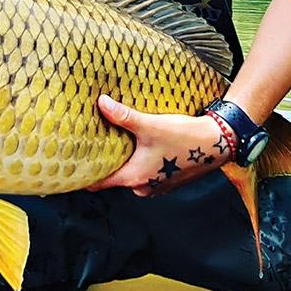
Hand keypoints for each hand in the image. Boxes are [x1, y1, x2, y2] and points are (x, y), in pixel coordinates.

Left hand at [86, 94, 232, 196]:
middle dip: (104, 166)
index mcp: (134, 178)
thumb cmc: (185, 137)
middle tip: (91, 149)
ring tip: (114, 145)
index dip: (83, 176)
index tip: (71, 169)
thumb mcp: (150, 125)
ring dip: (124, 164)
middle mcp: (144, 187)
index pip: (98, 184)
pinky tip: (140, 148)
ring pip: (131, 176)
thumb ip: (124, 116)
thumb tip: (101, 103)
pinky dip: (140, 164)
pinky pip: (146, 174)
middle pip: (114, 179)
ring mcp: (157, 186)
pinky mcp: (168, 180)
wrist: (219, 143)